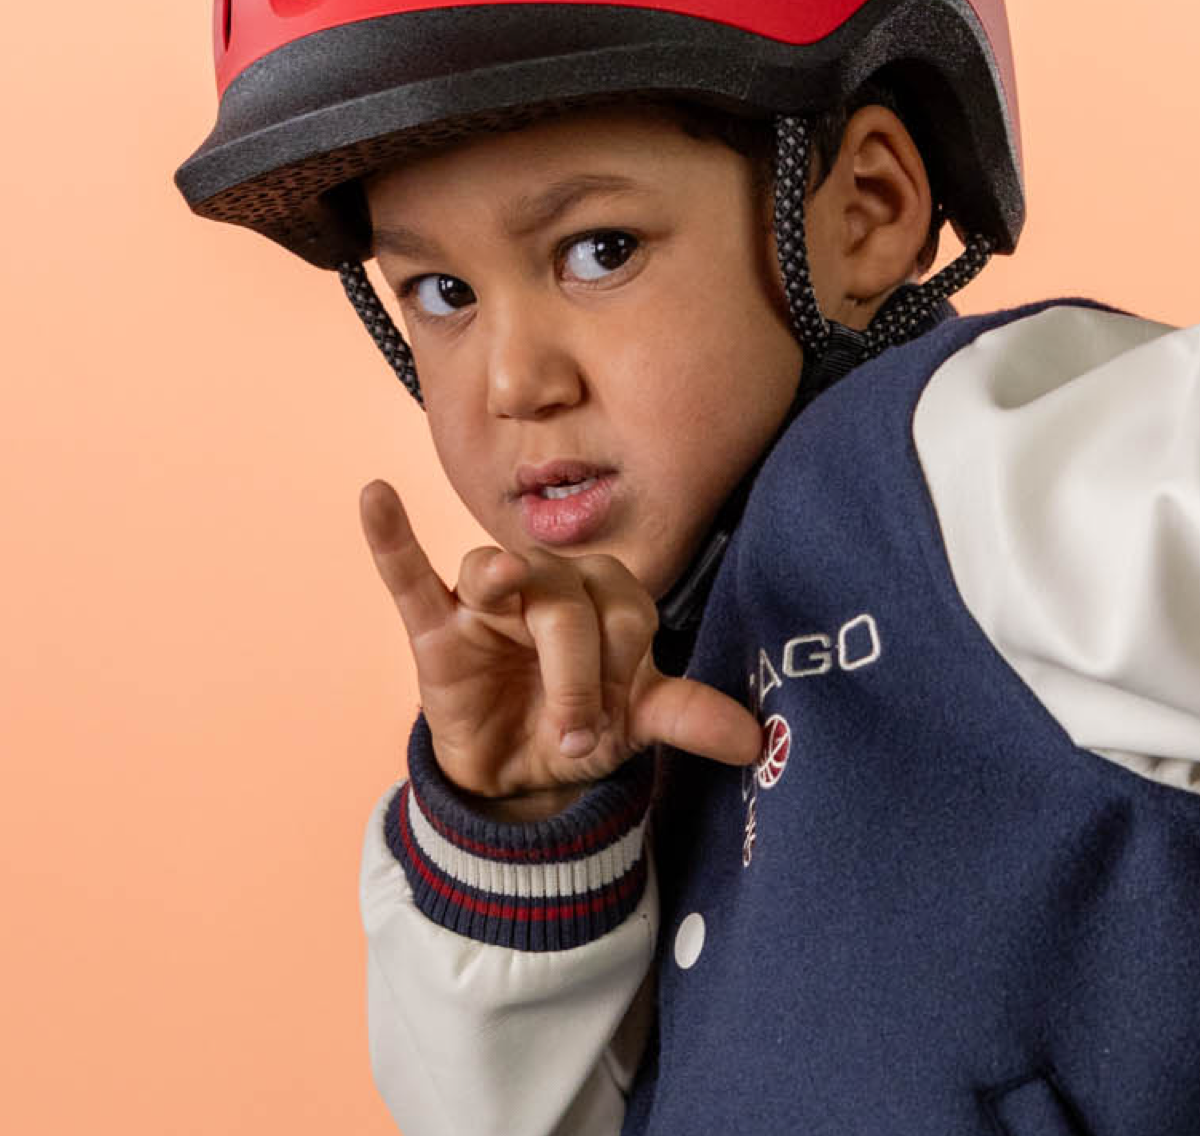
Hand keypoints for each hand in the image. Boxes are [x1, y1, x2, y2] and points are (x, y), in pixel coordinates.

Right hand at [359, 479, 762, 819]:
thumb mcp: (636, 724)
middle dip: (574, 674)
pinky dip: (391, 537)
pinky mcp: (437, 627)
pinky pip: (409, 573)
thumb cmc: (582, 724)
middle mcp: (552, 583)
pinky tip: (375, 495)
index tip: (611, 728)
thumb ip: (689, 718)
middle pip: (564, 600)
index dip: (619, 668)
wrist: (517, 771)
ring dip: (502, 591)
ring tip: (499, 584)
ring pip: (496, 576)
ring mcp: (490, 603)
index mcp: (608, 596)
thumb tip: (758, 741)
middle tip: (573, 735)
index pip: (623, 609)